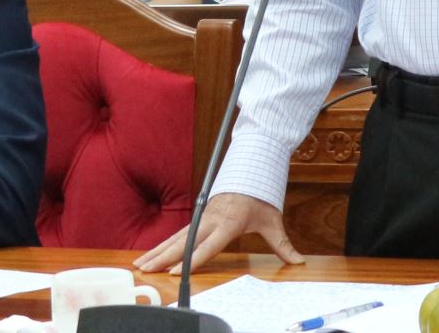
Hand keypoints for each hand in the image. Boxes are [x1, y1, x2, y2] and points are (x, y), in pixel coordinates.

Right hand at [133, 193, 301, 273]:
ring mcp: (201, 217)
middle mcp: (210, 220)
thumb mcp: (272, 220)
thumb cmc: (260, 197)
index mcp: (228, 223)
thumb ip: (282, 244)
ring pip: (175, 237)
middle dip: (163, 257)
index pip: (207, 245)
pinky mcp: (197, 217)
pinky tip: (150, 254)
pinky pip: (177, 233)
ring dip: (156, 251)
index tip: (176, 271)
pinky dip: (161, 244)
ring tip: (140, 265)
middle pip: (183, 242)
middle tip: (146, 270)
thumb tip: (299, 261)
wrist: (250, 168)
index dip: (192, 259)